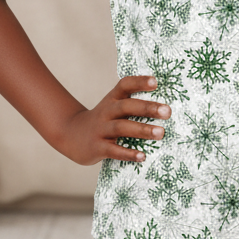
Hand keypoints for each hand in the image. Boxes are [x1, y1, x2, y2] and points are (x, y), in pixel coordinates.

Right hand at [53, 75, 169, 165]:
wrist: (71, 134)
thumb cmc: (104, 120)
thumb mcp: (113, 107)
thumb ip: (134, 103)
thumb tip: (166, 106)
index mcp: (112, 99)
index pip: (125, 85)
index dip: (139, 82)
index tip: (156, 82)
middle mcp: (106, 111)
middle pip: (126, 106)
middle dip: (147, 108)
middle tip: (167, 111)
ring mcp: (101, 129)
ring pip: (121, 128)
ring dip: (142, 130)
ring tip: (161, 133)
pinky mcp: (97, 147)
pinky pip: (114, 150)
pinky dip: (128, 153)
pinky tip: (142, 156)